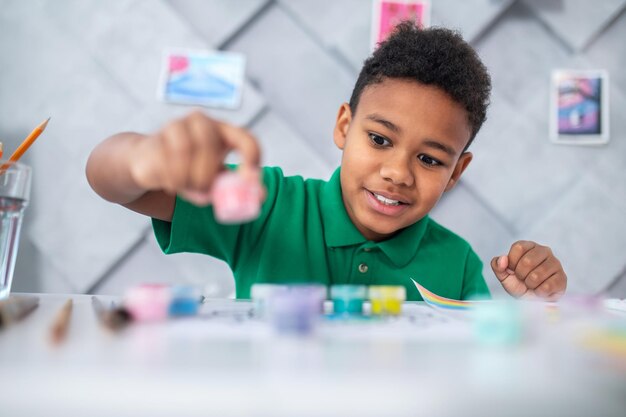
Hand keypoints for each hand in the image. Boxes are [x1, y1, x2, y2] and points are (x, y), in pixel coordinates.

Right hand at [129, 111, 260, 205]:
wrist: (149, 163)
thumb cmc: (189, 170)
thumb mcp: (215, 180)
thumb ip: (236, 188)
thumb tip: (260, 197)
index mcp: (223, 132)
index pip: (245, 139)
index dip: (251, 159)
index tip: (248, 180)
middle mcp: (202, 123)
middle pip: (210, 144)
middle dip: (207, 173)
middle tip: (204, 190)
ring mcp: (177, 127)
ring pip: (185, 151)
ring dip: (187, 178)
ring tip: (187, 186)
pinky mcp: (156, 139)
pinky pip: (165, 162)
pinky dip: (172, 180)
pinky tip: (172, 184)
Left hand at [491, 241, 566, 299]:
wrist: (531, 301)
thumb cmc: (518, 284)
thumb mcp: (503, 275)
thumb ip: (498, 265)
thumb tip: (503, 259)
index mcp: (528, 246)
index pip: (518, 247)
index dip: (512, 262)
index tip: (513, 270)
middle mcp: (544, 251)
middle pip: (527, 261)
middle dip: (521, 275)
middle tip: (523, 279)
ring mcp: (555, 263)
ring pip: (536, 275)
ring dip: (530, 284)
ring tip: (532, 284)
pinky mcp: (562, 277)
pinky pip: (547, 286)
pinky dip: (539, 292)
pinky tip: (540, 290)